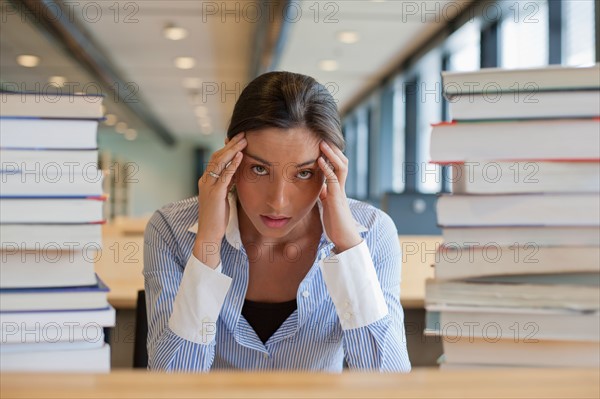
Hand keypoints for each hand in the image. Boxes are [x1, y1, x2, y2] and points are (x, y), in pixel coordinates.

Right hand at [194, 133, 245, 267]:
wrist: (209, 234)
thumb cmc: (217, 218)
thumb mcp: (222, 197)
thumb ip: (227, 185)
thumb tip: (235, 175)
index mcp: (206, 181)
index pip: (216, 159)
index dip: (227, 148)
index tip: (237, 139)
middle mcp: (205, 181)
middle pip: (217, 156)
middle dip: (231, 144)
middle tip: (242, 134)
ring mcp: (209, 187)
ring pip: (220, 162)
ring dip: (233, 150)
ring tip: (244, 141)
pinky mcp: (215, 194)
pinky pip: (225, 175)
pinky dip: (233, 164)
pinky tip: (241, 156)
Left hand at [317, 141, 361, 252]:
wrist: (343, 238)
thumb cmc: (335, 223)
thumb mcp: (326, 204)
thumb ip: (324, 194)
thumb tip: (319, 186)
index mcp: (337, 188)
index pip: (337, 166)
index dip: (331, 155)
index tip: (322, 143)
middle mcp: (341, 187)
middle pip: (342, 162)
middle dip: (333, 150)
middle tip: (323, 137)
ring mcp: (340, 191)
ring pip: (341, 167)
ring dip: (331, 154)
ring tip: (322, 143)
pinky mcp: (337, 198)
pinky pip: (333, 179)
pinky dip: (326, 168)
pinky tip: (319, 161)